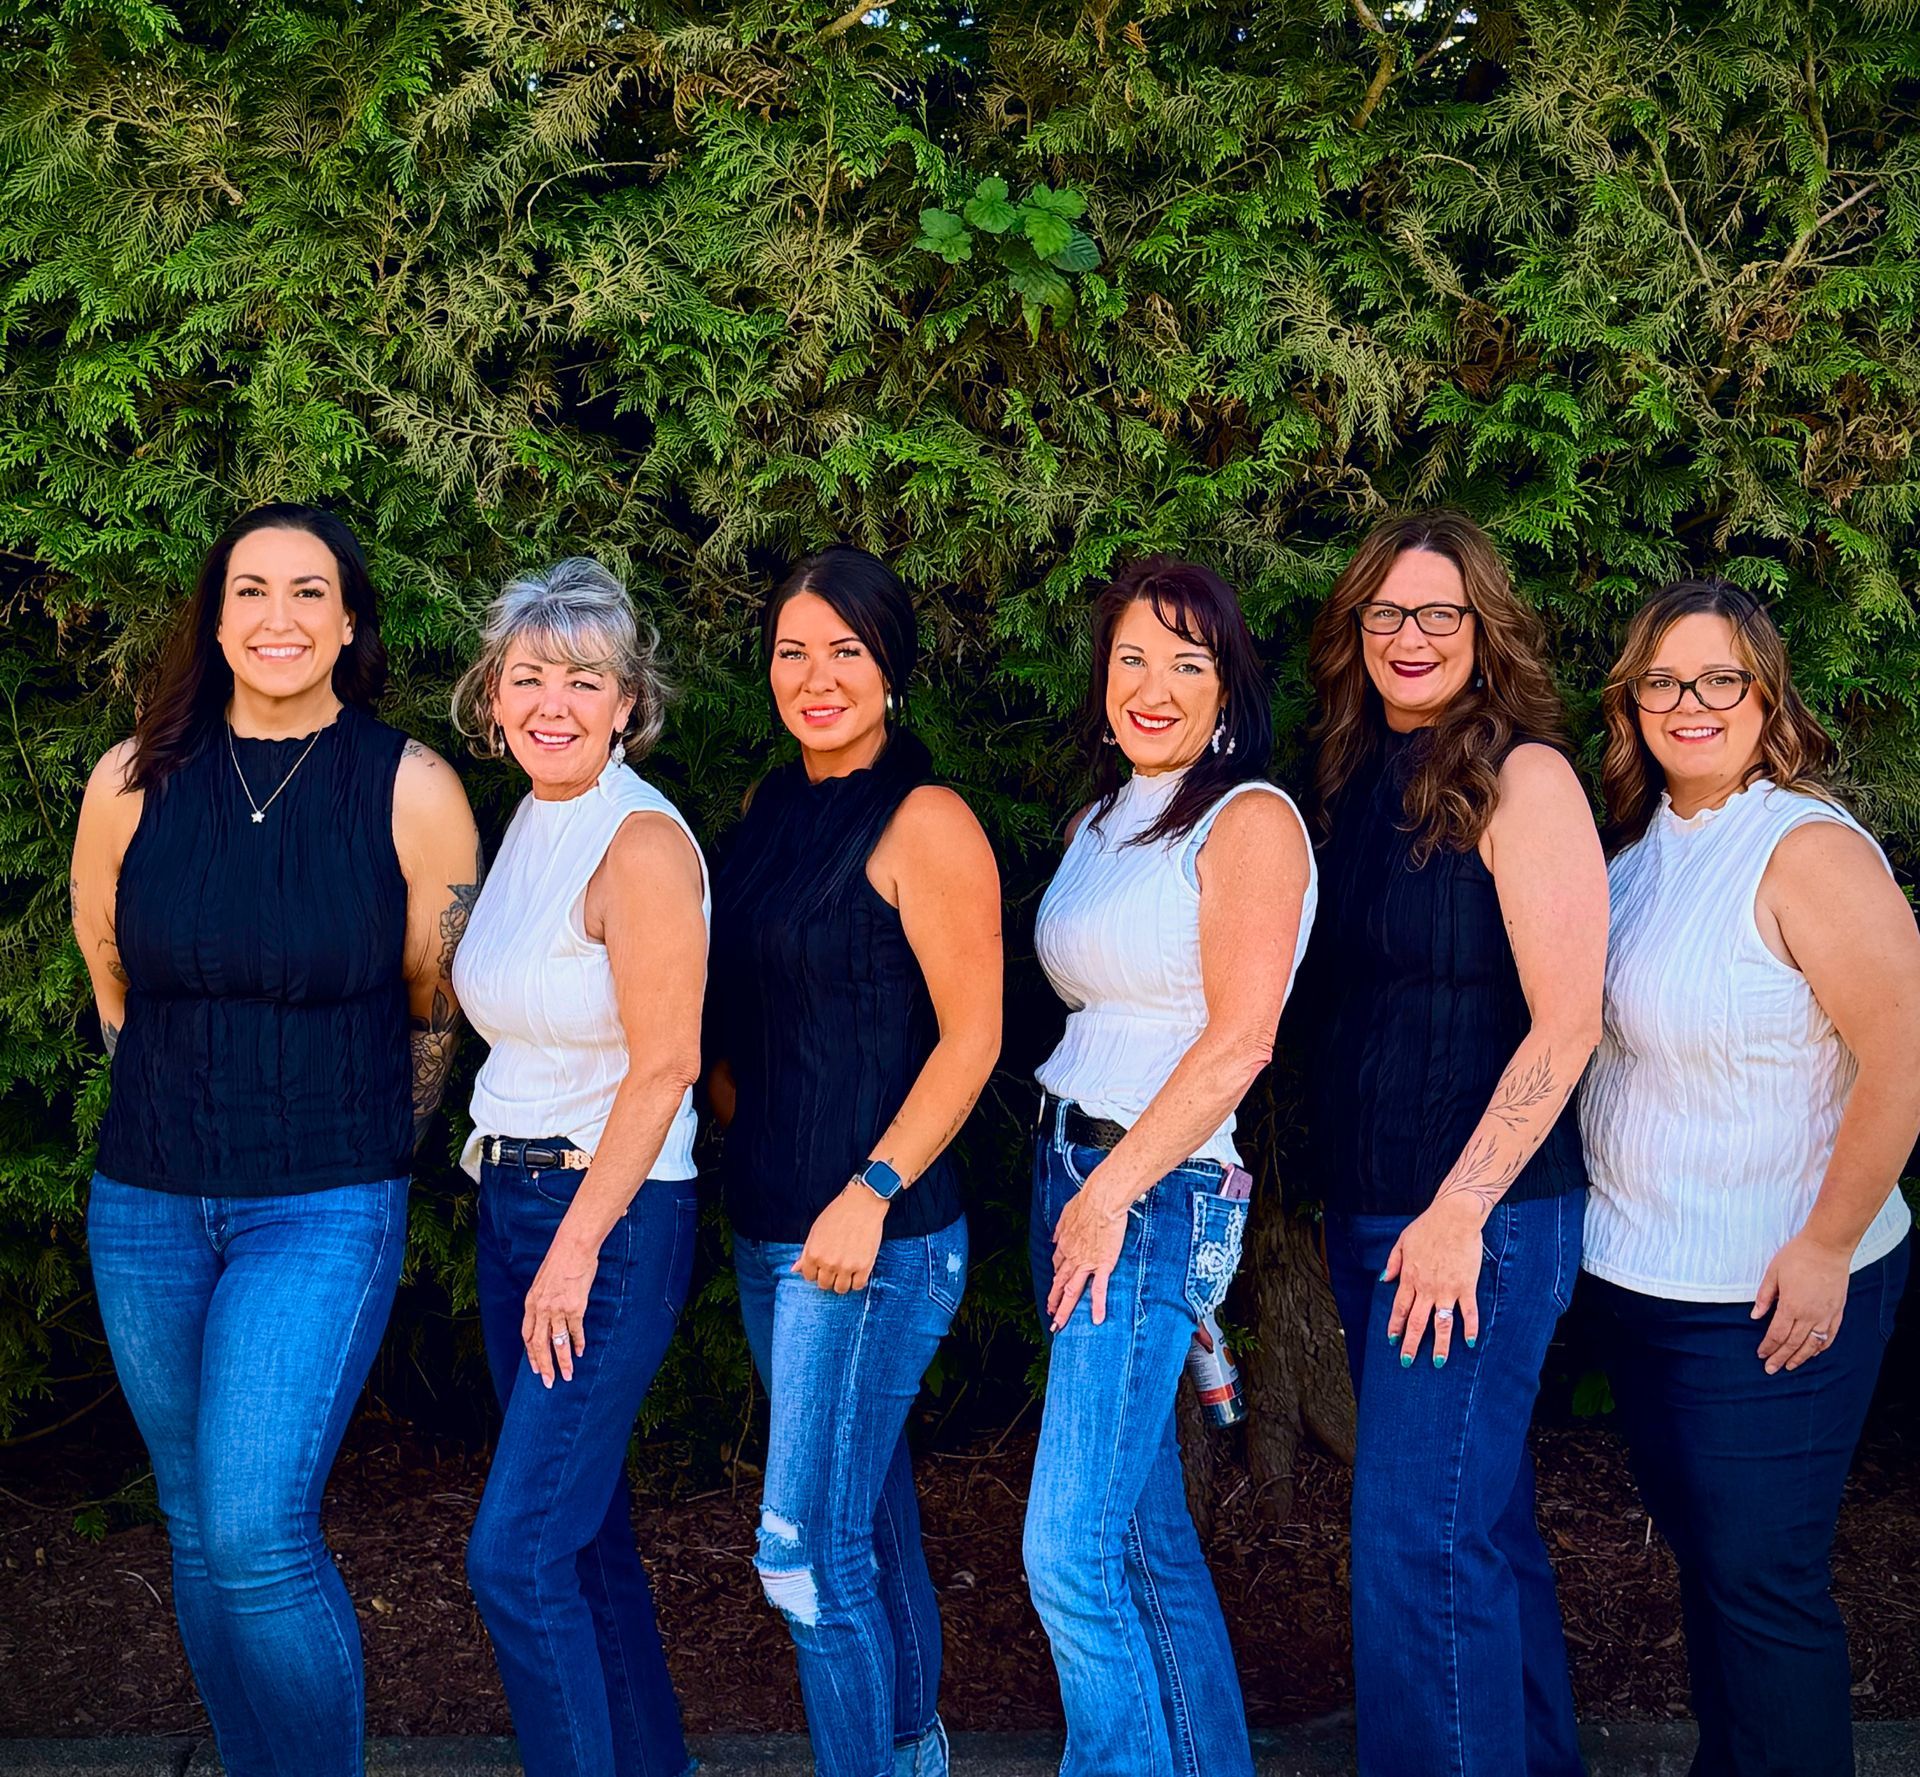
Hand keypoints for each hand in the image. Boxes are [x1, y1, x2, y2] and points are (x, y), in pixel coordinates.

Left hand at [523, 1222, 598, 1387]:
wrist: (574, 1246)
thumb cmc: (560, 1260)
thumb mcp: (543, 1280)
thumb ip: (542, 1299)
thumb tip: (546, 1313)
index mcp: (531, 1302)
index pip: (527, 1335)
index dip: (530, 1354)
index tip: (535, 1367)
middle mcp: (542, 1308)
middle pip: (539, 1345)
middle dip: (543, 1366)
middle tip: (548, 1382)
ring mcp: (558, 1309)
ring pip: (557, 1343)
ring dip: (562, 1362)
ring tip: (568, 1375)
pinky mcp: (575, 1307)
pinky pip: (575, 1332)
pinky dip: (578, 1344)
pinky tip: (580, 1352)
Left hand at [794, 1183, 889, 1292]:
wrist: (862, 1203)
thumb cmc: (837, 1214)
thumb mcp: (815, 1231)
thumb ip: (805, 1253)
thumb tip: (794, 1269)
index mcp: (813, 1254)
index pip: (809, 1276)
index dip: (816, 1271)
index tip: (823, 1265)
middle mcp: (828, 1262)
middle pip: (824, 1285)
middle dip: (828, 1277)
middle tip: (836, 1266)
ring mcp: (846, 1266)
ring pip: (840, 1289)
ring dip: (842, 1281)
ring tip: (846, 1270)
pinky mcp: (864, 1266)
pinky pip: (858, 1286)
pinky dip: (857, 1281)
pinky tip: (857, 1271)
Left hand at [1047, 1167, 1130, 1330]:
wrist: (1101, 1200)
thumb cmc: (1087, 1201)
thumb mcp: (1066, 1213)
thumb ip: (1060, 1229)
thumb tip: (1054, 1239)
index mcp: (1064, 1243)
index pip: (1058, 1265)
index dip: (1056, 1278)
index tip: (1056, 1286)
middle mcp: (1071, 1256)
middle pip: (1060, 1283)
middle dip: (1054, 1301)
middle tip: (1050, 1316)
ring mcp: (1086, 1263)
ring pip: (1072, 1291)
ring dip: (1065, 1309)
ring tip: (1060, 1324)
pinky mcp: (1102, 1264)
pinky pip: (1098, 1289)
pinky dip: (1096, 1306)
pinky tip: (1096, 1320)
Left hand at [1384, 1196, 1483, 1367]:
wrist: (1454, 1217)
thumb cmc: (1428, 1226)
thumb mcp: (1402, 1241)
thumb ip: (1393, 1263)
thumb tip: (1384, 1280)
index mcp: (1410, 1277)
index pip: (1400, 1308)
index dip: (1395, 1326)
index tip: (1391, 1340)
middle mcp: (1427, 1288)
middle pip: (1417, 1322)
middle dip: (1411, 1344)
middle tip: (1407, 1361)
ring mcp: (1448, 1289)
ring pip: (1442, 1323)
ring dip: (1440, 1345)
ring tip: (1438, 1363)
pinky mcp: (1467, 1286)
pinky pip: (1469, 1312)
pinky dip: (1470, 1328)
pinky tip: (1469, 1342)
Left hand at [1753, 1230, 1850, 1372]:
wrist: (1828, 1247)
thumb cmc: (1797, 1256)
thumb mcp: (1773, 1273)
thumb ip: (1764, 1297)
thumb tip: (1754, 1316)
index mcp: (1791, 1306)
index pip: (1777, 1334)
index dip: (1768, 1347)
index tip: (1760, 1354)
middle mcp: (1810, 1315)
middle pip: (1793, 1344)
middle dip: (1780, 1358)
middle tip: (1771, 1369)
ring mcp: (1826, 1315)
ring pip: (1812, 1344)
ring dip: (1800, 1357)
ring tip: (1790, 1366)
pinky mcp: (1838, 1311)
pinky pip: (1830, 1336)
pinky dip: (1821, 1347)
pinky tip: (1814, 1353)